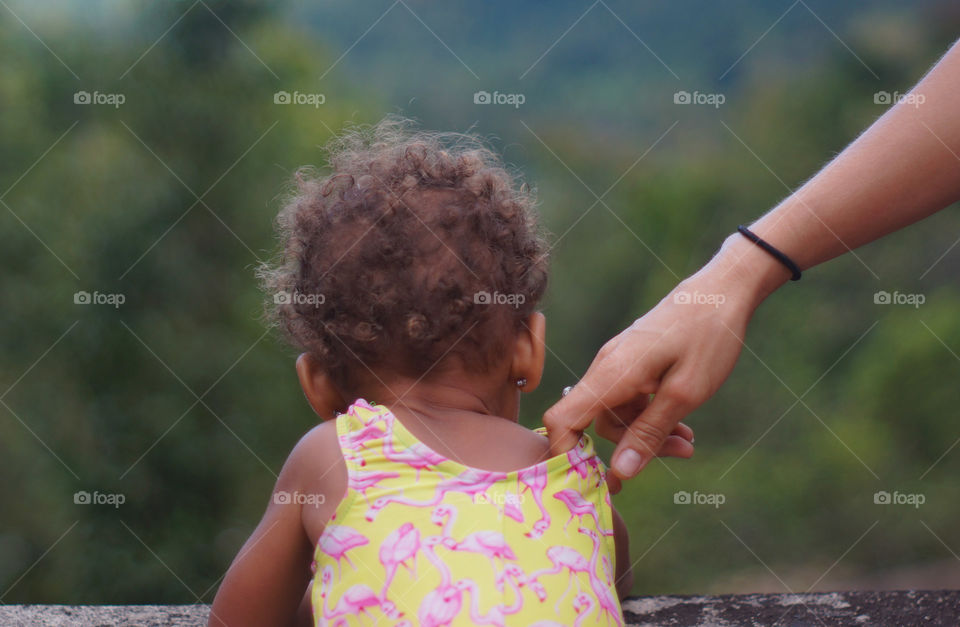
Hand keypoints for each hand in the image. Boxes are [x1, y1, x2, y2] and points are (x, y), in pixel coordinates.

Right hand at [545, 234, 784, 480]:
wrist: (723, 290)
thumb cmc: (707, 337)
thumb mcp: (685, 394)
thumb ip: (649, 434)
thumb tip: (620, 472)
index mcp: (611, 374)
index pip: (562, 420)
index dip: (568, 454)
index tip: (595, 478)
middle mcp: (606, 368)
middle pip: (596, 423)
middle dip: (633, 446)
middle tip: (680, 453)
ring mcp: (618, 363)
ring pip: (618, 414)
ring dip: (649, 432)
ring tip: (688, 441)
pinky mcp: (632, 362)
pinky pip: (630, 399)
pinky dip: (653, 415)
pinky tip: (683, 424)